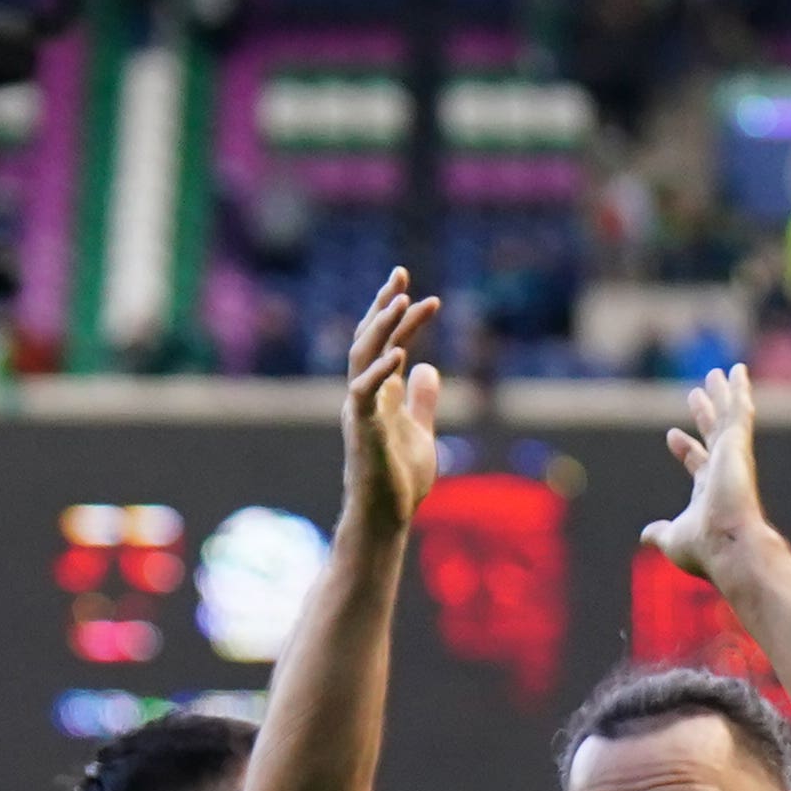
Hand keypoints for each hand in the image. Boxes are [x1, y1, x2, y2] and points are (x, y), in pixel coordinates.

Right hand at [338, 271, 443, 535]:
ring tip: (401, 301)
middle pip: (368, 339)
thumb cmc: (400, 480)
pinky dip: (382, 372)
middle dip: (383, 306)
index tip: (413, 287)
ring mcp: (360, 410)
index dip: (396, 314)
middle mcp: (363, 394)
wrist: (387, 517)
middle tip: (401, 274)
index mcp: (377, 392)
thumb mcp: (422, 431)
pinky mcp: (362, 429)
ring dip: (382, 328)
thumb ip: (423, 400)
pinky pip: (365, 393)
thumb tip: (429, 369)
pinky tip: (403, 352)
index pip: (385, 343)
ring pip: (363, 357)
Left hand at [641, 363, 773, 591]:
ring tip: (720, 373)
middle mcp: (724, 472)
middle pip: (714, 436)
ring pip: (729, 418)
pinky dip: (740, 391)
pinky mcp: (737, 445)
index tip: (671, 435)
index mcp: (710, 492)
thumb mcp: (673, 539)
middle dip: (706, 415)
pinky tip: (738, 372)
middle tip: (696, 394)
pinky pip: (740, 411)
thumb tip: (646, 535)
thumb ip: (661, 533)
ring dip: (725, 395)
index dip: (685, 449)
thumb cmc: (704, 548)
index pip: (697, 463)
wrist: (730, 546)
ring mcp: (732, 458)